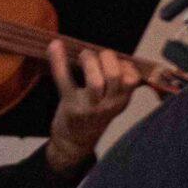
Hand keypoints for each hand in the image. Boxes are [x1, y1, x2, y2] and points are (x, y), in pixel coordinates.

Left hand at [46, 42, 143, 174]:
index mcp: (121, 101)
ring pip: (95, 81)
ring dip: (90, 61)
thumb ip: (119, 83)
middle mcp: (108, 105)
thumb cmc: (95, 114)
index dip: (125, 64)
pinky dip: (58, 61)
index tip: (114, 61)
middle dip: (107, 58)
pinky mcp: (70, 105)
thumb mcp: (114, 102)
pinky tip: (55, 46)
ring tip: (84, 56)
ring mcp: (89, 106)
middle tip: (97, 55)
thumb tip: (116, 56)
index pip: (132, 79)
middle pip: (114, 77)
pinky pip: (65, 80)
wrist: (74, 141)